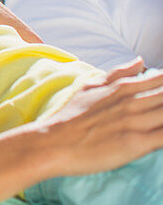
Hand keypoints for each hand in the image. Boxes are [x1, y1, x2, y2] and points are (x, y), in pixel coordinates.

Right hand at [37, 58, 162, 177]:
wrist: (53, 143)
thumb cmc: (71, 117)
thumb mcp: (91, 87)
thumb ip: (118, 74)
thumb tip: (140, 61)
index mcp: (123, 88)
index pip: (161, 79)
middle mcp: (132, 102)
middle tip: (160, 104)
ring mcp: (135, 122)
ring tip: (160, 114)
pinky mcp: (137, 143)